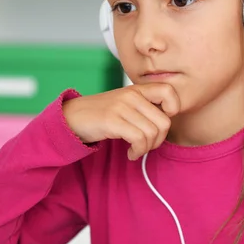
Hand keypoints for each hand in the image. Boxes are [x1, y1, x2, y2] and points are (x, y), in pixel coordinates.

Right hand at [62, 83, 179, 159]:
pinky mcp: (112, 120)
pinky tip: (130, 154)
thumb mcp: (124, 105)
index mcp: (136, 89)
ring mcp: (121, 107)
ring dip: (146, 148)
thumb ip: (144, 107)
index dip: (173, 108)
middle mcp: (131, 95)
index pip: (169, 91)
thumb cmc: (101, 115)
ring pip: (152, 133)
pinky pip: (138, 139)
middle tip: (146, 145)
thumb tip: (167, 121)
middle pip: (164, 121)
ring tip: (136, 150)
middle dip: (159, 140)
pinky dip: (137, 151)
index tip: (159, 123)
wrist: (71, 117)